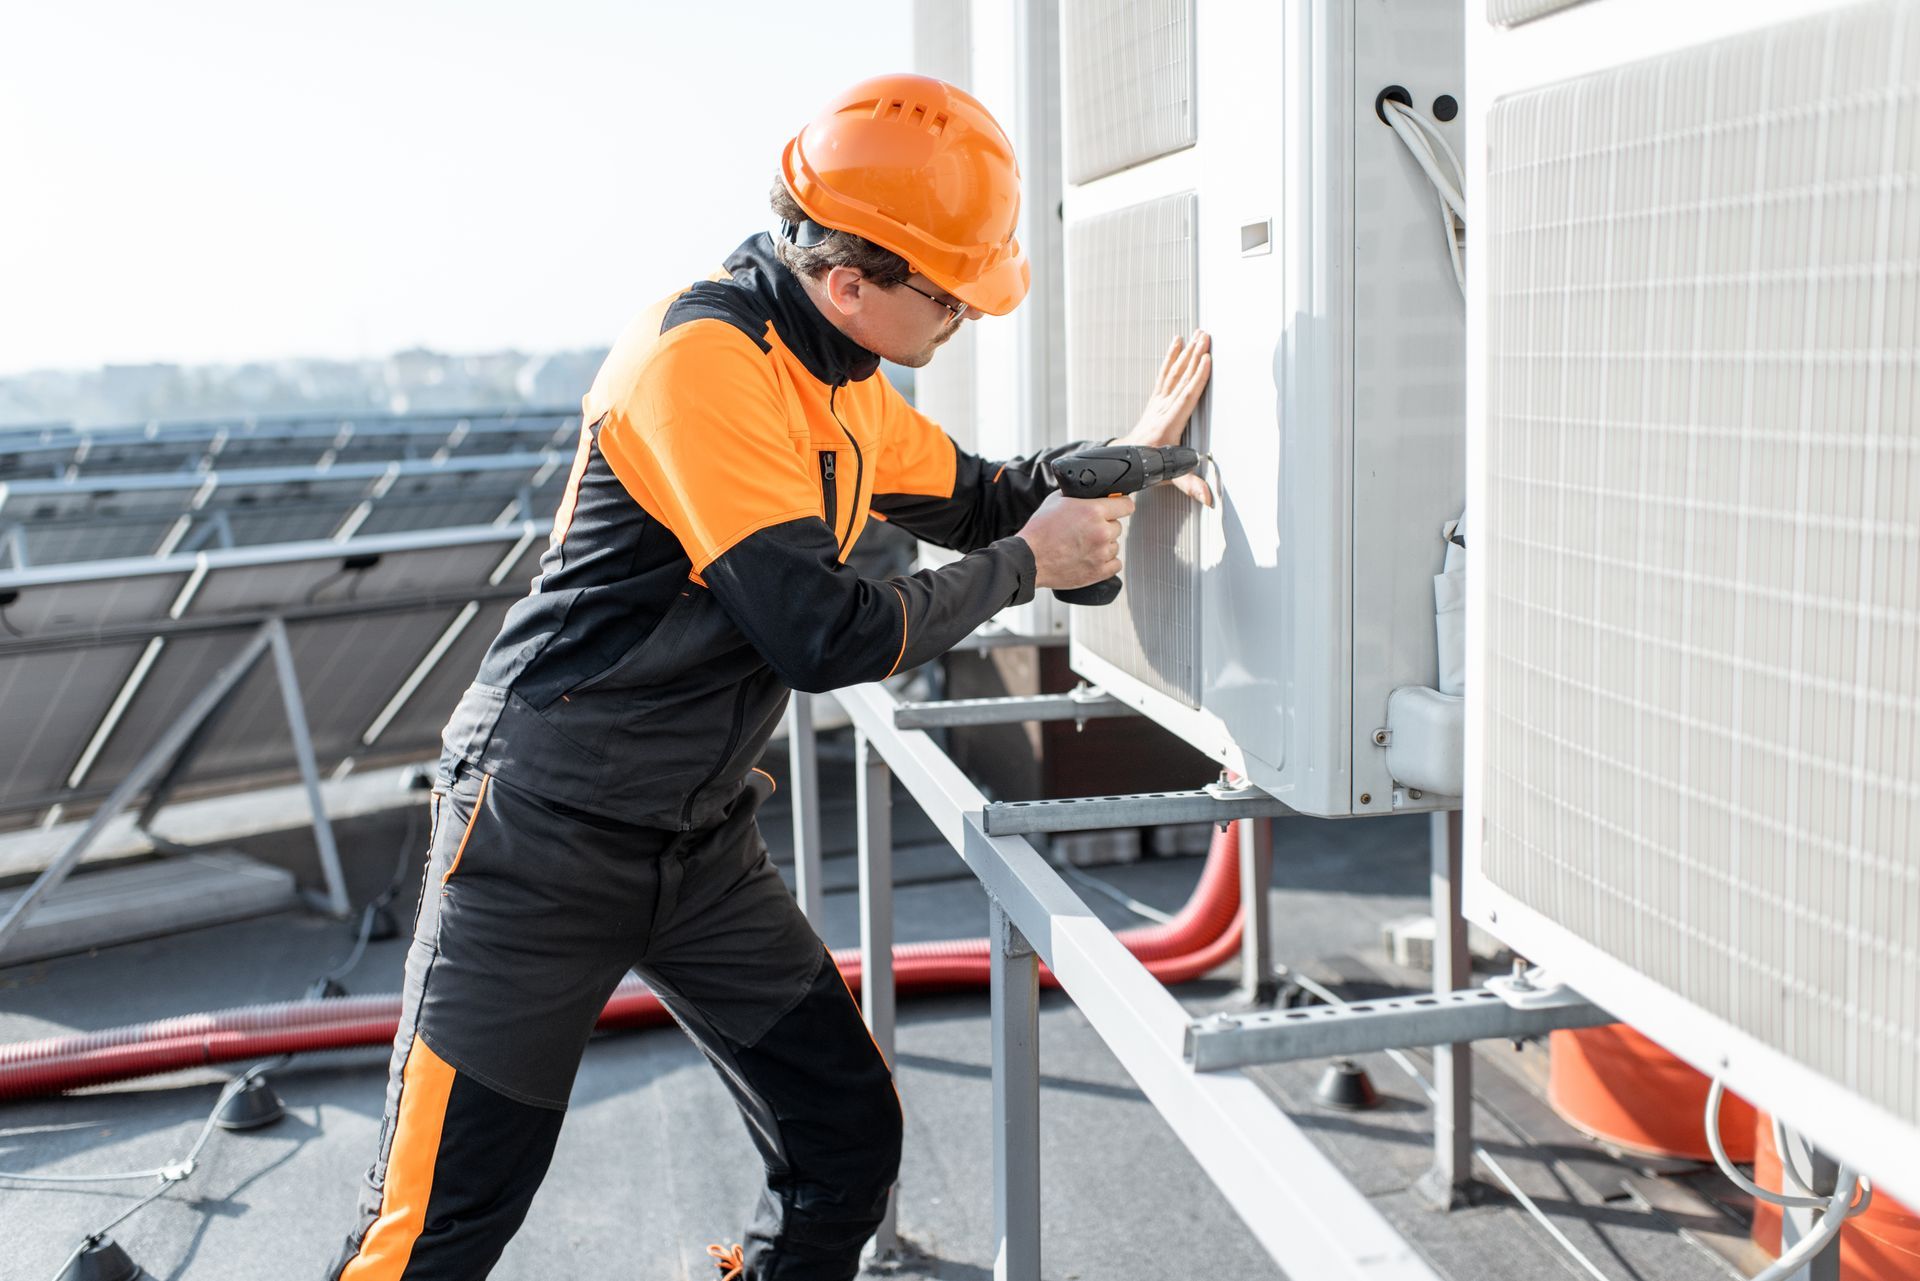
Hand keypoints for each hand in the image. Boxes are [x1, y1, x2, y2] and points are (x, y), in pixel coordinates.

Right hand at [1016, 491, 1135, 589]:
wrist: (1029, 559)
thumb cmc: (1039, 531)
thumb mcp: (1056, 500)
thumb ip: (1078, 495)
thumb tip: (1091, 492)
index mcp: (1093, 511)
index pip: (1126, 505)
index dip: (1121, 504)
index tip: (1118, 507)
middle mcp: (1101, 532)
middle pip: (1118, 526)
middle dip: (1106, 526)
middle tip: (1088, 529)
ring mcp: (1101, 553)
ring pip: (1115, 545)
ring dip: (1104, 545)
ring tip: (1084, 545)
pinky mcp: (1099, 571)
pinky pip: (1115, 564)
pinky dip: (1106, 562)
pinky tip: (1091, 557)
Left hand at [1114, 329, 1212, 505]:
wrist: (1124, 461)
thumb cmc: (1146, 467)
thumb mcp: (1168, 477)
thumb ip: (1189, 485)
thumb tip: (1209, 498)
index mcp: (1168, 425)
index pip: (1186, 397)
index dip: (1197, 378)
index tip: (1206, 360)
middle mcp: (1162, 410)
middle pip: (1181, 378)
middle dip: (1194, 356)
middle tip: (1205, 336)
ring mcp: (1158, 402)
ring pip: (1174, 373)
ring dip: (1186, 352)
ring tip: (1197, 334)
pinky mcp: (1156, 400)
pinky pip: (1165, 374)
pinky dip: (1171, 358)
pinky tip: (1177, 343)